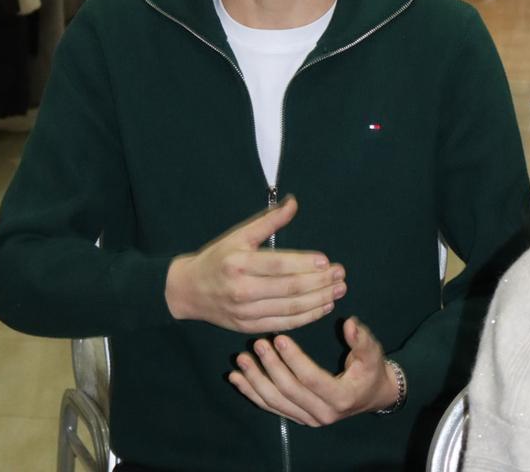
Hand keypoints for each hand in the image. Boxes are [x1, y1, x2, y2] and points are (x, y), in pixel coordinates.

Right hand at [164, 195, 345, 331]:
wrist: (188, 291)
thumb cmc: (217, 258)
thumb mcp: (239, 235)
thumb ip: (269, 221)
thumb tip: (294, 202)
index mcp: (239, 263)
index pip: (279, 265)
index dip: (305, 264)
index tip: (327, 261)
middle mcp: (242, 290)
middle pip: (289, 288)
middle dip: (319, 283)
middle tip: (341, 275)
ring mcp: (246, 312)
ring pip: (290, 309)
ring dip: (319, 300)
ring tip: (338, 291)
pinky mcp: (249, 327)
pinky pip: (284, 323)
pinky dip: (306, 317)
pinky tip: (323, 307)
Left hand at [228, 316, 398, 425]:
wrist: (372, 395)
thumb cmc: (371, 369)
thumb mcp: (372, 352)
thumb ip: (361, 339)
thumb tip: (349, 324)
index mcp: (340, 397)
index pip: (311, 379)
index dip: (294, 359)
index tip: (279, 337)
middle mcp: (321, 414)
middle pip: (289, 391)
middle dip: (270, 367)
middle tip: (257, 344)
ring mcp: (307, 418)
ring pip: (275, 403)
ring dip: (255, 381)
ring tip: (240, 360)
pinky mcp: (297, 417)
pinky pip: (271, 407)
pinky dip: (252, 393)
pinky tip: (237, 379)